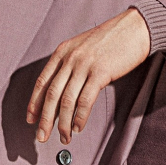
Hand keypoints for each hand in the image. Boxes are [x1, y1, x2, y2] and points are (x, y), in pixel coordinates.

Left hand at [27, 7, 150, 144]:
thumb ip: (70, 65)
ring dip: (63, 123)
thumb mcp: (82, 47)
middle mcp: (69, 59)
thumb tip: (63, 92)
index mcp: (62, 52)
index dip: (34, 103)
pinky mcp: (100, 72)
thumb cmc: (111, 39)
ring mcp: (84, 65)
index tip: (30, 119)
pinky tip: (77, 127)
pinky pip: (85, 100)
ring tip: (63, 137)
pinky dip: (79, 117)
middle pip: (51, 94)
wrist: (135, 28)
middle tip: (41, 136)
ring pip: (66, 100)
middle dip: (44, 119)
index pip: (41, 82)